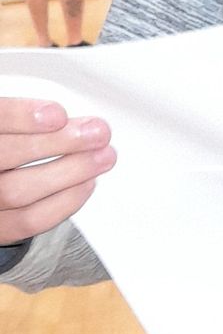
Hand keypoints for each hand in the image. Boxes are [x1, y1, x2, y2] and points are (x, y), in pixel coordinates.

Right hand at [0, 97, 115, 246]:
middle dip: (56, 143)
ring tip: (101, 157)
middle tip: (95, 132)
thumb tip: (63, 112)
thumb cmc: (4, 142)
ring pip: (18, 190)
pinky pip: (28, 221)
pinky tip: (86, 183)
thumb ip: (20, 115)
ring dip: (68, 172)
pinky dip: (63, 203)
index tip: (56, 114)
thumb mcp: (5, 124)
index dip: (19, 116)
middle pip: (6, 155)